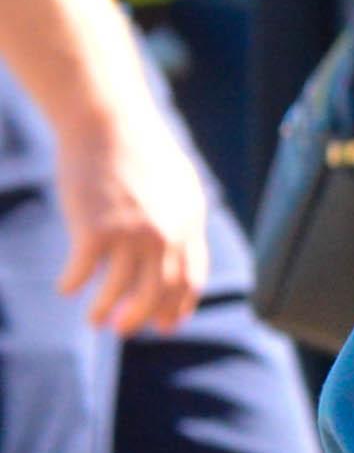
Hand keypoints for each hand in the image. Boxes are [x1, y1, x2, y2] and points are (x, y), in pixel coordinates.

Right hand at [52, 77, 200, 337]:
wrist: (108, 122)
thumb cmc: (136, 150)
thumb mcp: (175, 184)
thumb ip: (178, 218)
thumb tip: (174, 250)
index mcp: (189, 223)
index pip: (190, 279)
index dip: (178, 306)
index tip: (166, 325)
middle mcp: (166, 234)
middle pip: (158, 292)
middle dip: (142, 317)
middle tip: (125, 329)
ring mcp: (131, 234)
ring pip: (120, 290)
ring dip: (106, 311)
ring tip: (95, 321)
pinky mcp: (95, 229)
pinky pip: (83, 271)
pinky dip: (73, 284)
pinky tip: (65, 289)